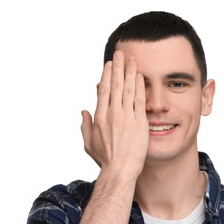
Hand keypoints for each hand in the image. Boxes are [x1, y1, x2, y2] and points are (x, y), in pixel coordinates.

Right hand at [81, 51, 147, 176]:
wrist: (120, 170)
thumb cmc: (105, 159)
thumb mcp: (89, 143)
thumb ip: (85, 125)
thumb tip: (83, 111)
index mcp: (100, 117)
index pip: (104, 89)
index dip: (107, 74)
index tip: (109, 64)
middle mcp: (113, 113)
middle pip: (116, 84)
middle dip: (118, 67)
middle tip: (121, 53)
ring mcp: (127, 117)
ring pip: (128, 89)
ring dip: (130, 72)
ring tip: (132, 59)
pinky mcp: (140, 122)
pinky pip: (140, 100)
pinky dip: (140, 87)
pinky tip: (140, 76)